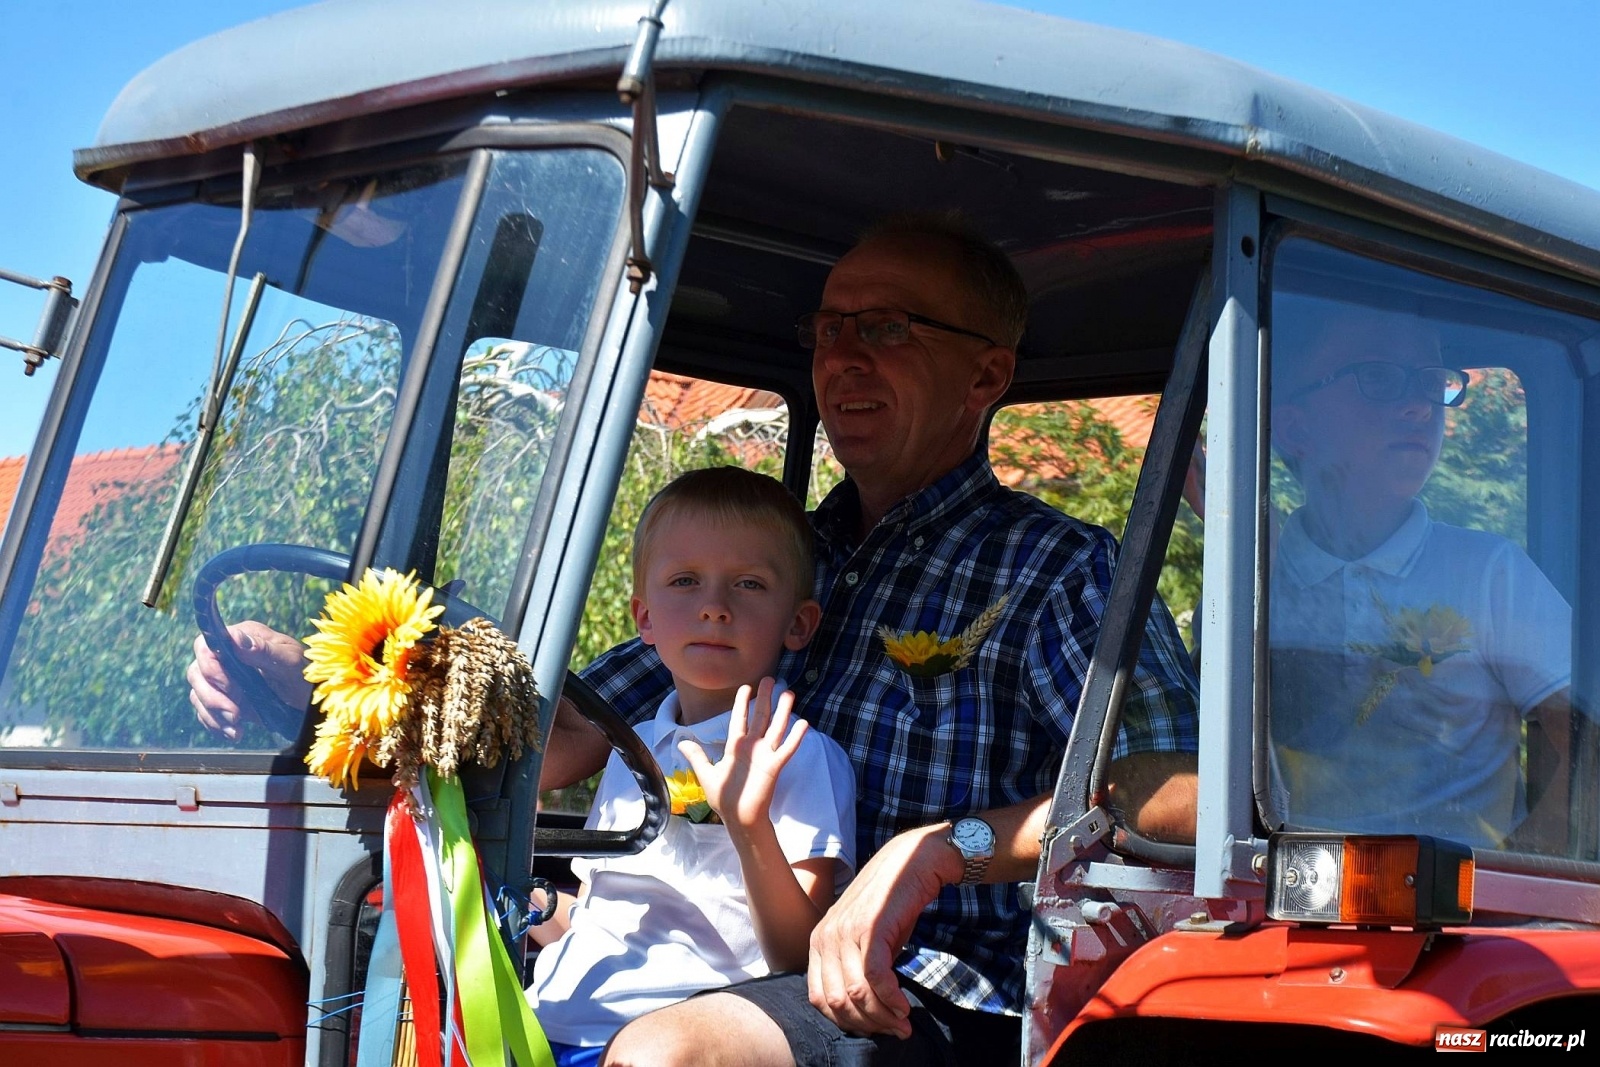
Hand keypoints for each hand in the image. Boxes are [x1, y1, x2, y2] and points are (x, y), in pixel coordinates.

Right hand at [187, 621, 309, 739]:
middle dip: (212, 697)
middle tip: (235, 715)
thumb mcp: (290, 661)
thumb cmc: (303, 673)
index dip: (211, 667)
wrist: (308, 700)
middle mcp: (227, 656)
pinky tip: (235, 733)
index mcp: (242, 638)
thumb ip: (264, 650)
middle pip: (197, 672)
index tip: (231, 688)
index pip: (206, 646)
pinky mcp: (222, 699)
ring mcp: (222, 678)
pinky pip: (205, 712)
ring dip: (214, 714)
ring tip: (237, 728)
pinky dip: (216, 724)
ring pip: (198, 694)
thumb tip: (235, 638)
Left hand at [678, 678, 806, 829]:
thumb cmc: (724, 798)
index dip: (743, 702)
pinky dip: (795, 737)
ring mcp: (765, 755)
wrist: (739, 818)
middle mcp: (753, 747)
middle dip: (765, 698)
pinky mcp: (774, 766)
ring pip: (776, 728)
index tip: (747, 687)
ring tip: (789, 693)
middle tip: (770, 678)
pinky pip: (787, 749)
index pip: (740, 719)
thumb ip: (697, 756)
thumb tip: (681, 742)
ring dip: (783, 711)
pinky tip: (804, 723)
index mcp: (736, 747)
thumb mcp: (707, 774)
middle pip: (761, 717)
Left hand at [806, 824, 957, 1038]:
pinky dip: (891, 1000)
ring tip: (903, 1023)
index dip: (847, 1022)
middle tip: (894, 1031)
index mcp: (818, 940)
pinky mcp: (870, 928)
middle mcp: (825, 936)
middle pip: (837, 1002)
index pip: (819, 998)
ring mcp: (845, 931)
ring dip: (883, 1016)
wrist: (914, 860)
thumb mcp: (865, 937)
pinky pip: (876, 978)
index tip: (874, 1028)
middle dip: (867, 1025)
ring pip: (856, 994)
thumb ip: (856, 968)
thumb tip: (865, 1012)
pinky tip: (905, 1007)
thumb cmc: (893, 902)